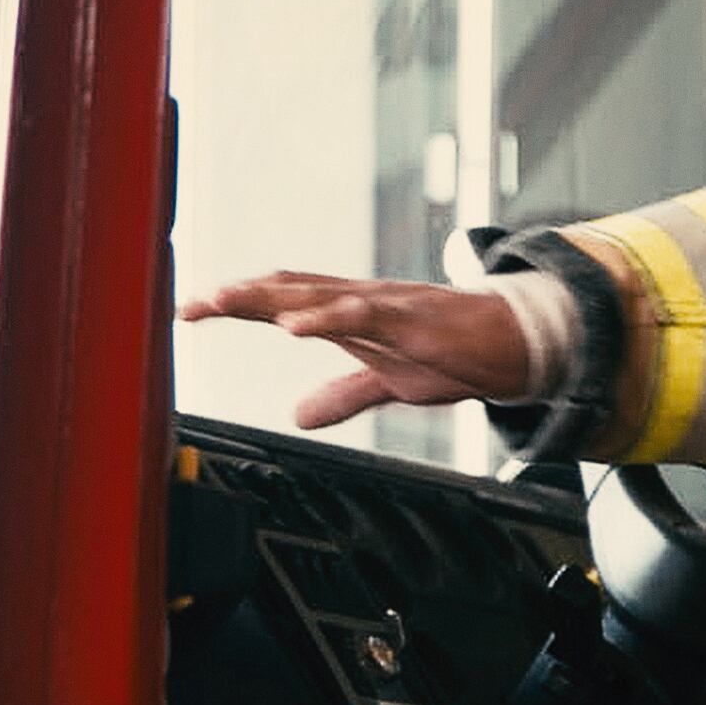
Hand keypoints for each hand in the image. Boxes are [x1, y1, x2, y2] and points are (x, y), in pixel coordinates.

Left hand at [178, 271, 528, 429]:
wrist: (516, 344)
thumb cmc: (456, 352)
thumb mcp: (389, 383)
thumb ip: (342, 396)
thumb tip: (297, 416)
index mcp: (349, 313)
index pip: (282, 300)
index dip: (235, 305)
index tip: (190, 311)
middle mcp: (359, 298)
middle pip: (286, 288)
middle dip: (236, 296)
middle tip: (191, 303)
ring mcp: (384, 304)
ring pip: (316, 294)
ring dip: (267, 298)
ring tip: (225, 300)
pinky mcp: (411, 318)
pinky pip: (362, 313)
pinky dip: (324, 316)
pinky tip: (294, 325)